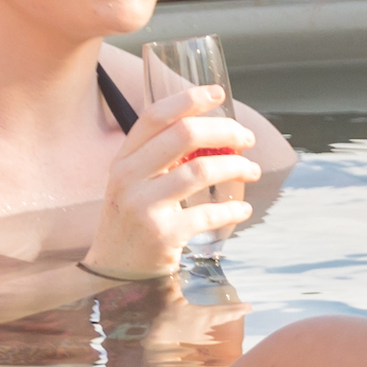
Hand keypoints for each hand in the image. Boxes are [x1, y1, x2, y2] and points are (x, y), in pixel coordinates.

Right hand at [86, 105, 261, 280]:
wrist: (115, 273)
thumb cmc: (132, 220)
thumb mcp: (134, 182)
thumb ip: (160, 156)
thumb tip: (213, 129)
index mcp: (123, 159)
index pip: (156, 116)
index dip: (190, 98)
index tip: (219, 93)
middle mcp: (128, 178)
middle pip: (184, 134)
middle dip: (225, 131)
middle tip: (246, 139)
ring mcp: (143, 206)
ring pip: (201, 169)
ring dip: (236, 167)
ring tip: (251, 171)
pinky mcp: (162, 234)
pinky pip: (208, 213)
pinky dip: (233, 209)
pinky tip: (242, 209)